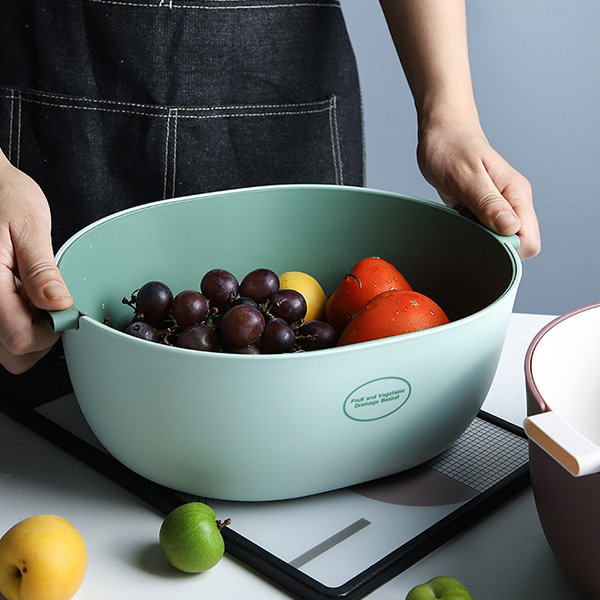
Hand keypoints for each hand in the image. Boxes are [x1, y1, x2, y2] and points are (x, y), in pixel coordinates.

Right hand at [0, 155, 71, 373]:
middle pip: (12, 352)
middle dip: (40, 336)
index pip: (19, 339)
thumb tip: (58, 303)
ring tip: (36, 293)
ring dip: (28, 328)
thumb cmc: (3, 195)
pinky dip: (18, 317)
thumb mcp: (29, 226)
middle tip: (52, 304)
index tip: (64, 309)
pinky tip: (25, 292)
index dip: (49, 332)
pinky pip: (2, 326)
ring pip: (5, 344)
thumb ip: (41, 269)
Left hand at [417, 118, 540, 258]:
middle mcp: (511, 203)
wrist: (442, 131)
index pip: (528, 240)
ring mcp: (498, 207)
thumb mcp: (466, 175)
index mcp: (516, 194)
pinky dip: (470, 233)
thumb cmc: (452, 147)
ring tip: (460, 223)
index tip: (482, 241)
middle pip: (516, 246)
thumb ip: (487, 202)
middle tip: (466, 231)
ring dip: (479, 240)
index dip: (507, 249)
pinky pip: (483, 233)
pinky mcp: (482, 209)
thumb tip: (510, 227)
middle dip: (492, 248)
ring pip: (499, 241)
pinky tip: (457, 221)